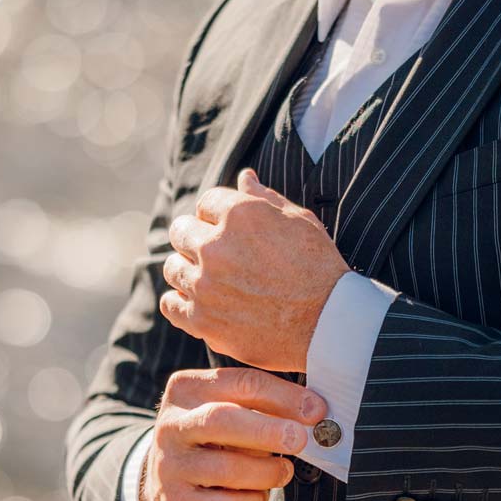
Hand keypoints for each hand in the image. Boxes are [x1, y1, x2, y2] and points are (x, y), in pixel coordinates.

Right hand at [140, 367, 327, 500]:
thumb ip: (265, 406)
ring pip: (229, 468)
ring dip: (267, 471)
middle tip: (300, 440)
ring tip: (282, 471)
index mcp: (187, 389)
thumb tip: (313, 412)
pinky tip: (256, 495)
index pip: (242, 383)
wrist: (169, 486)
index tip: (316, 410)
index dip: (284, 396)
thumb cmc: (214, 441)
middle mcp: (171, 424)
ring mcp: (169, 465)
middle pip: (223, 419)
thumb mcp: (230, 412)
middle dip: (269, 431)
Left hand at [160, 167, 350, 372]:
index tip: (230, 232)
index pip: (206, 203)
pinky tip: (199, 303)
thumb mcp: (300, 222)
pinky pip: (170, 304)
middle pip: (181, 231)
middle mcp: (215, 246)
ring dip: (188, 270)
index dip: (217, 216)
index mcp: (238, 214)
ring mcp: (205, 285)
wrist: (330, 324)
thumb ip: (265, 198)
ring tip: (212, 281)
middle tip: (219, 255)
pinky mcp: (202, 319)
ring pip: (172, 267)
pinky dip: (180, 302)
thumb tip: (244, 177)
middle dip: (197, 238)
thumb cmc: (320, 269)